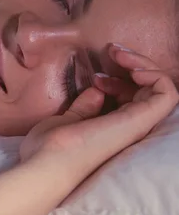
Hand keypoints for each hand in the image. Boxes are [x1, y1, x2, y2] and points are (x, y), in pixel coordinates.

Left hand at [20, 44, 178, 177]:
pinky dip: (156, 75)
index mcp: (113, 128)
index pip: (132, 98)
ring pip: (161, 89)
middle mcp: (129, 127)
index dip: (119, 81)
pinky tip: (133, 68)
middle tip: (112, 51)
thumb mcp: (69, 119)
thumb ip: (85, 107)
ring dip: (144, 64)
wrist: (46, 163)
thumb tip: (97, 92)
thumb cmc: (50, 147)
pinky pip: (167, 94)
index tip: (96, 77)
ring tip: (120, 54)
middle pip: (148, 91)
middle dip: (134, 64)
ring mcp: (136, 124)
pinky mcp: (140, 121)